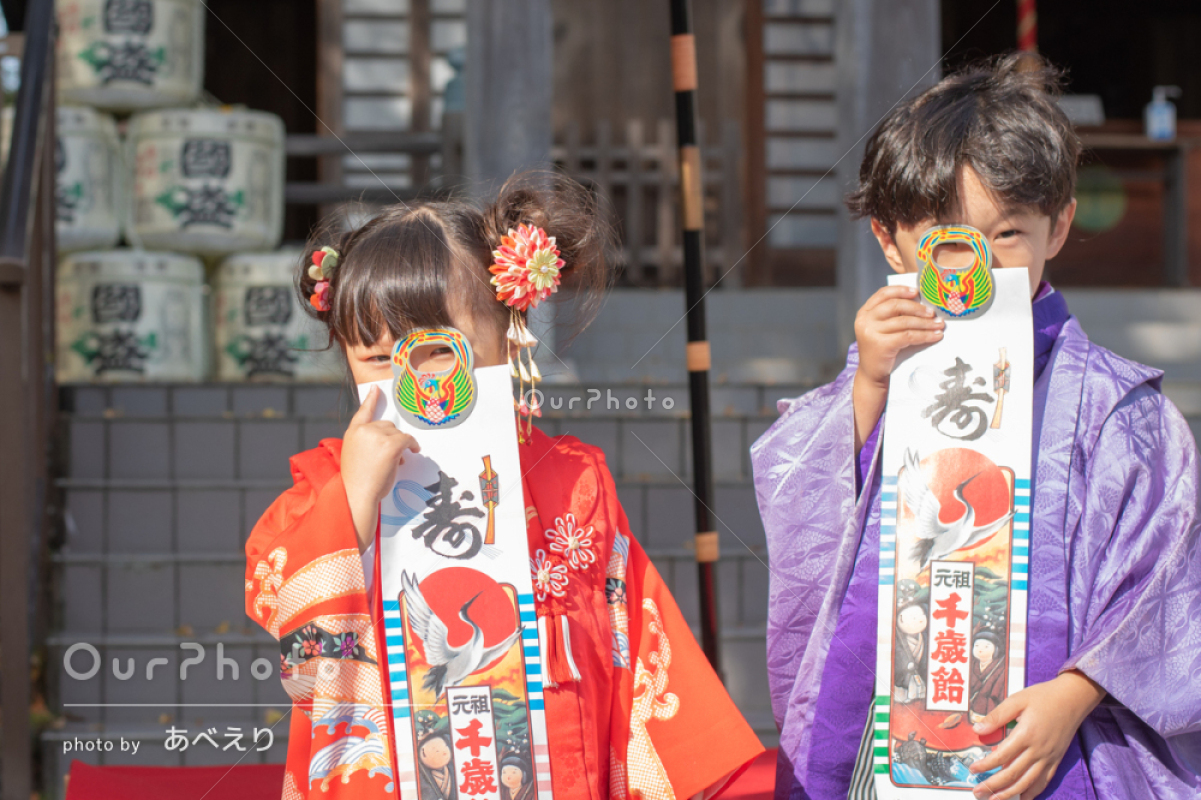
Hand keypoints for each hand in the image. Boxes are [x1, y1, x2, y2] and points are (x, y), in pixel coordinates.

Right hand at [341, 385, 419, 551]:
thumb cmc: (357, 481)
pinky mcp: (391, 444)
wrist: (357, 494)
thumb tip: (388, 442)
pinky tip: (414, 451)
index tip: (376, 389)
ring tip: (395, 462)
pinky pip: (407, 440)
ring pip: (398, 434)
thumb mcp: (355, 456)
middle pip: (387, 425)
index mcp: (353, 433)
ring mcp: (377, 436)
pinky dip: (413, 445)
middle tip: (392, 456)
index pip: (363, 412)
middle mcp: (364, 430)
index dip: (371, 399)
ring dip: (400, 446)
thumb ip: (366, 443)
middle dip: (392, 438)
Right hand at [851, 285, 943, 449]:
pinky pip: (908, 336)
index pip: (883, 294)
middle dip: (917, 308)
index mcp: (864, 313)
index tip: (917, 292)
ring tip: (939, 325)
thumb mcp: (881, 328)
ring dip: (925, 323)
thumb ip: (892, 315)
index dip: (901, 290)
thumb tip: (921, 302)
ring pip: (904, 322)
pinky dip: (924, 335)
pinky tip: (935, 336)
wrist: (872, 374)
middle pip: (895, 306)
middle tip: (933, 313)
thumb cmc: (881, 349)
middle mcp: (865, 320)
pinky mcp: (881, 345)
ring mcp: (871, 333)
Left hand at [969, 671, 1105, 799]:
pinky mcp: (1056, 760)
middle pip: (1013, 774)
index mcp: (1026, 734)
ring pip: (1028, 782)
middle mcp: (1038, 750)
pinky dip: (1032, 792)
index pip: (1001, 756)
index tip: (973, 769)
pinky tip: (1023, 798)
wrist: (1073, 698)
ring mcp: (1048, 757)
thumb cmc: (1043, 697)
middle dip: (993, 786)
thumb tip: (978, 729)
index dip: (985, 765)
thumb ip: (997, 716)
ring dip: (1010, 794)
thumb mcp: (1017, 700)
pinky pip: (1044, 781)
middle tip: (978, 792)